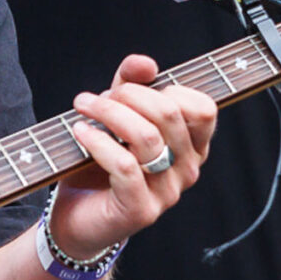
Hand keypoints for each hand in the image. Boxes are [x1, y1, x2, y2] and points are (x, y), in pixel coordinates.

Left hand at [48, 54, 217, 262]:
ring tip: (83, 109)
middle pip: (169, 114)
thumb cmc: (100, 163)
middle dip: (127, 95)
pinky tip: (80, 133)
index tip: (128, 89)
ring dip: (108, 113)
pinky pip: (125, 165)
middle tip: (93, 98)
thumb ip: (131, 85)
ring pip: (146, 136)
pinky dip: (98, 142)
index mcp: (192, 147)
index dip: (166, 89)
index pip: (203, 109)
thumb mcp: (117, 115)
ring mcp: (168, 192)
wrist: (77, 217)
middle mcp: (187, 170)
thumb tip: (145, 63)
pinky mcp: (141, 209)